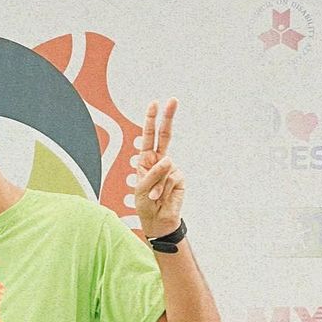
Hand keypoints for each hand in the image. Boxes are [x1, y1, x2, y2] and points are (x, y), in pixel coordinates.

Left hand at [132, 98, 184, 239]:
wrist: (158, 220)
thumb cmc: (145, 204)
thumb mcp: (142, 189)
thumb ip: (153, 173)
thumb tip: (168, 159)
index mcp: (146, 160)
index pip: (149, 137)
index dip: (151, 121)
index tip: (154, 104)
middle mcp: (159, 161)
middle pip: (165, 136)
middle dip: (168, 118)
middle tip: (173, 100)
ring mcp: (171, 169)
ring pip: (165, 166)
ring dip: (157, 183)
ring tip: (153, 197)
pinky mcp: (179, 178)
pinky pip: (171, 178)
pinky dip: (164, 189)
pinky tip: (161, 198)